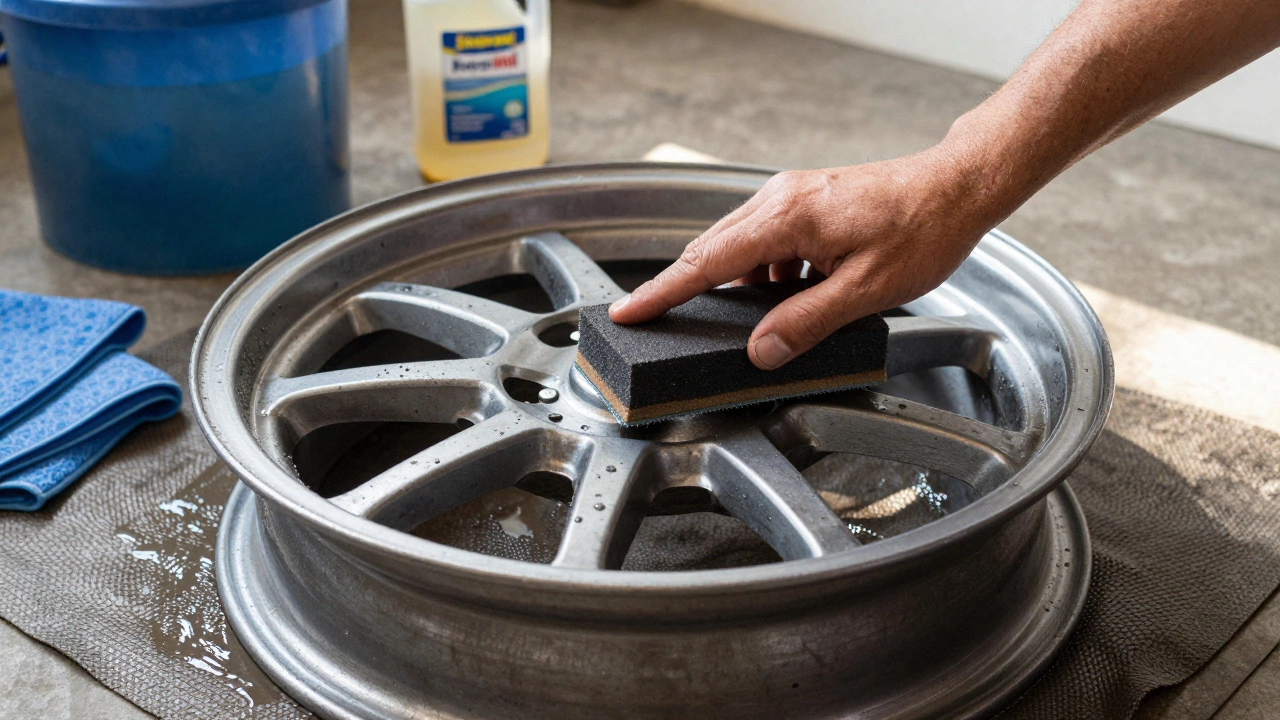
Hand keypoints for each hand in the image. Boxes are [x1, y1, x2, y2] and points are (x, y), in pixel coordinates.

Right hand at [608, 147, 993, 368]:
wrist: (956, 187)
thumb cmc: (922, 231)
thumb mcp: (865, 291)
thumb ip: (806, 323)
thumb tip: (761, 351)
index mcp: (787, 217)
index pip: (706, 261)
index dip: (662, 292)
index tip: (628, 311)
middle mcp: (780, 197)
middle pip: (713, 249)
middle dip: (689, 289)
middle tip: (664, 323)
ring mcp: (792, 194)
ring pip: (739, 245)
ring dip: (739, 284)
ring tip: (764, 318)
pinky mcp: (805, 198)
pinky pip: (765, 239)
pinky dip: (764, 270)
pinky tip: (793, 292)